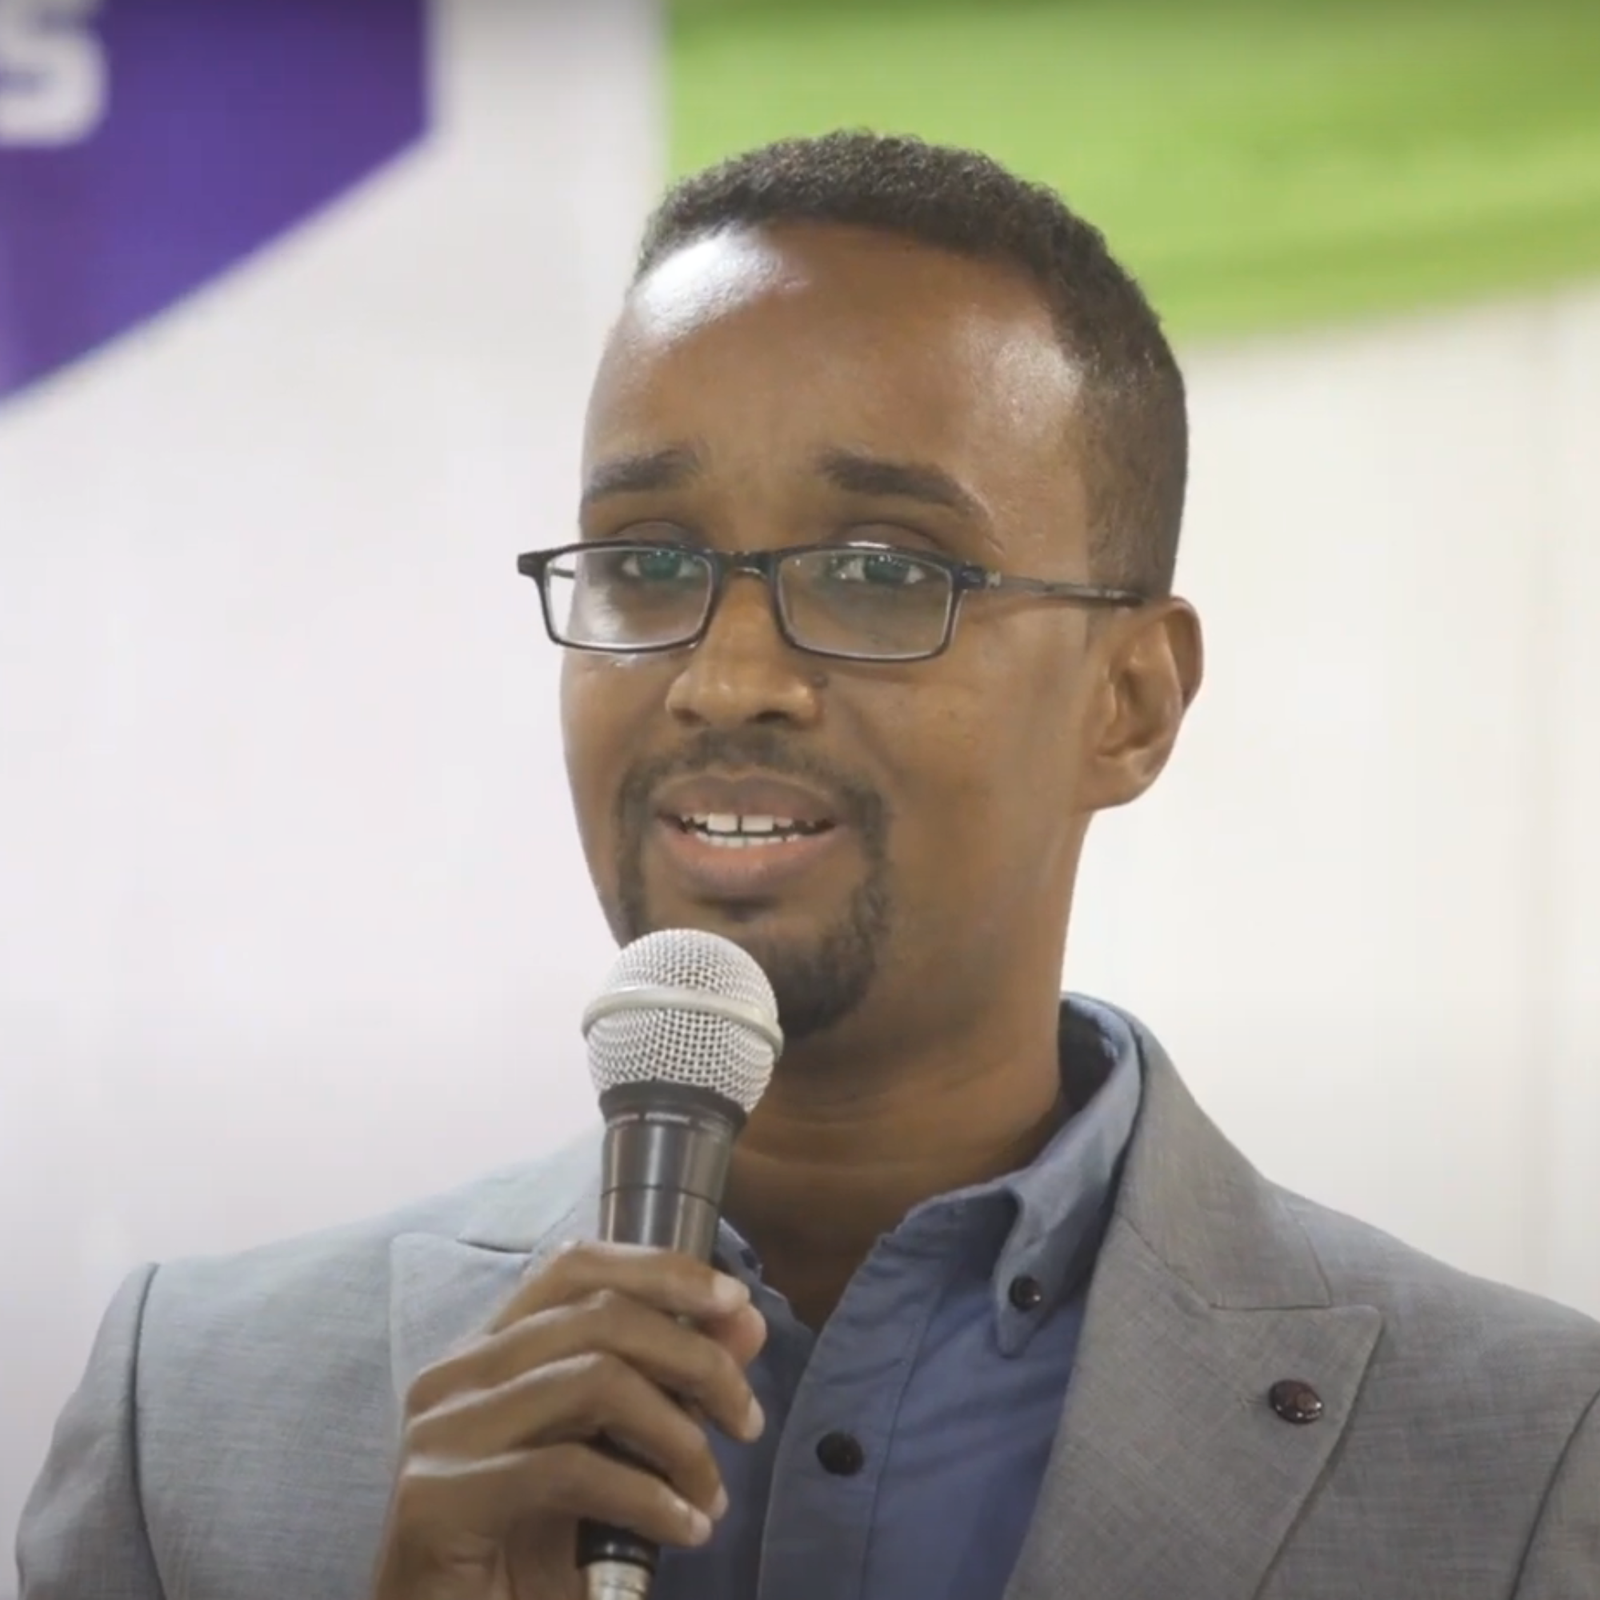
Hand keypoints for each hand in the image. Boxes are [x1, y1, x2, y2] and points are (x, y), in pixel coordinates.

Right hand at [370, 1242, 767, 1599]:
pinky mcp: (439, 1498)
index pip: (575, 1267)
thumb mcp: (607, 1458)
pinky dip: (647, 1497)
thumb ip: (669, 1387)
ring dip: (679, 1435)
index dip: (662, 1270)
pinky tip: (683, 1529)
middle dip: (695, 1359)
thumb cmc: (521, 1555)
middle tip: (747, 1420)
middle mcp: (454, 1376)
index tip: (736, 1302)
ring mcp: (442, 1433)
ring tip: (712, 1495)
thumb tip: (745, 1321)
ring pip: (594, 1379)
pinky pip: (571, 1469)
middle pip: (599, 1316)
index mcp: (485, 1353)